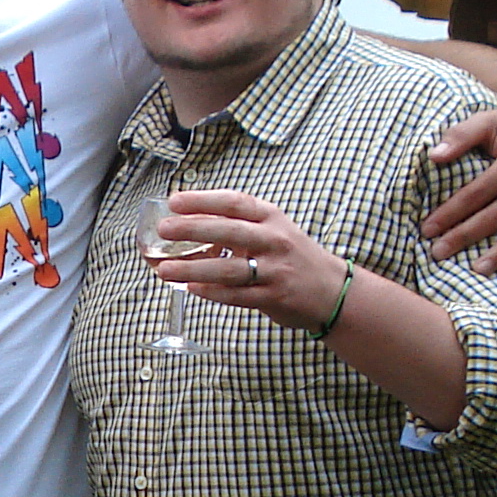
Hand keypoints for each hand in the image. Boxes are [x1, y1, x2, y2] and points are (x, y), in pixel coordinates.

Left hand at [151, 191, 349, 331]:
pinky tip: (191, 289)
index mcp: (271, 217)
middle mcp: (275, 240)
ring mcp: (275, 270)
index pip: (235, 203)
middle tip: (163, 229)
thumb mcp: (272, 229)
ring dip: (192, 269)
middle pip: (229, 231)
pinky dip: (212, 292)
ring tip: (163, 270)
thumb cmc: (292, 256)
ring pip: (228, 269)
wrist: (334, 290)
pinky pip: (237, 295)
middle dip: (192, 229)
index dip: (203, 200)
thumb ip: (237, 225)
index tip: (174, 201)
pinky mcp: (274, 297)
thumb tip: (186, 221)